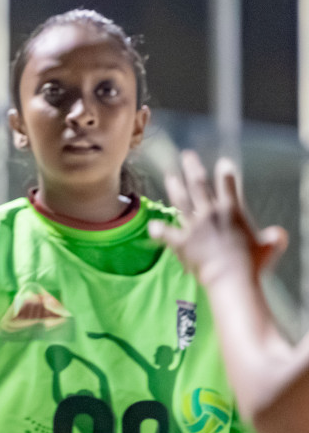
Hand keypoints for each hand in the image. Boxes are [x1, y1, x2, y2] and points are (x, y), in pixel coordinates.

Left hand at [149, 151, 287, 285]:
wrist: (230, 277)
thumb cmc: (252, 264)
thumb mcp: (269, 248)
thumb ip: (273, 238)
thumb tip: (279, 236)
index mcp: (231, 211)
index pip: (228, 185)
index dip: (226, 173)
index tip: (223, 162)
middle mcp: (210, 213)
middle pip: (198, 184)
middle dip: (192, 167)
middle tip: (186, 155)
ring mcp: (193, 226)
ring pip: (181, 201)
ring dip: (174, 186)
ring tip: (170, 176)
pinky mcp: (181, 241)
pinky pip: (166, 233)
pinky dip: (159, 230)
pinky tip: (152, 226)